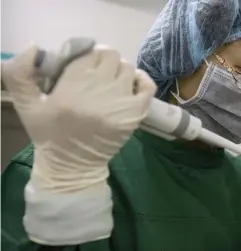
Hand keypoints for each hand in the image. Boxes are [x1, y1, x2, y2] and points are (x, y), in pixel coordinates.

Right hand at [1, 43, 155, 244]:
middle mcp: (100, 88)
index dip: (84, 56)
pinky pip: (147, 85)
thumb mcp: (27, 105)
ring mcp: (121, 100)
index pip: (88, 51)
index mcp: (72, 84)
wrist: (73, 166)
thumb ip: (21, 75)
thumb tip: (34, 48)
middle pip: (110, 56)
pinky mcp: (136, 113)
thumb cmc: (49, 134)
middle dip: (101, 62)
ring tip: (110, 84)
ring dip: (119, 72)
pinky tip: (131, 85)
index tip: (80, 68)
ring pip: (128, 67)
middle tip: (95, 76)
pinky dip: (141, 80)